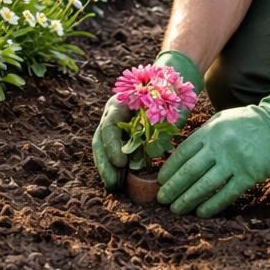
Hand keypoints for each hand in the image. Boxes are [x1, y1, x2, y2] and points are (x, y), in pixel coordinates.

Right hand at [92, 49, 203, 189]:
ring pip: (102, 148)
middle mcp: (112, 114)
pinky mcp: (121, 136)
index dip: (113, 146)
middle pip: (100, 140)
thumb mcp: (165, 109)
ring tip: (116, 186)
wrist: (170, 83)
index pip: (109, 126)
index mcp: (120, 103)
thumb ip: (158, 127)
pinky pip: (112, 152)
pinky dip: (114, 167)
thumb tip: (151, 154)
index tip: (122, 164)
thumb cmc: (169, 95)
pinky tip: (119, 181)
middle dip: (105, 164)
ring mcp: (114, 125)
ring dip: (107, 168)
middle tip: (113, 184)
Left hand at [157, 79, 269, 216]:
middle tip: (162, 200)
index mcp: (209, 131)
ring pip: (205, 185)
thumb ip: (201, 137)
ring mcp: (234, 161)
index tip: (159, 181)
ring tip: (176, 209)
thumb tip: (179, 158)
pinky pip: (226, 194)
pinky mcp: (249, 175)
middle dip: (173, 188)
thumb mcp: (220, 121)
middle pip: (189, 171)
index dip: (169, 169)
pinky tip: (200, 212)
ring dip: (188, 199)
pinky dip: (211, 205)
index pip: (182, 153)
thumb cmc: (245, 124)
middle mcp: (219, 146)